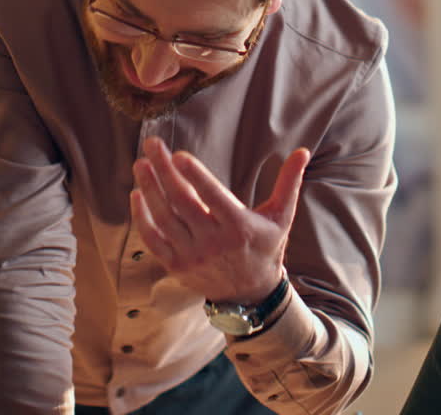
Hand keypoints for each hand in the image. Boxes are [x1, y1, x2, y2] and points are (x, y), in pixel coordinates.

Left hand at [130, 137, 307, 303]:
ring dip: (149, 189)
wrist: (250, 294)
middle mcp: (214, 243)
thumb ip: (288, 183)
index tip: (179, 155)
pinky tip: (137, 194)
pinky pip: (153, 240)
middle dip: (164, 172)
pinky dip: (142, 218)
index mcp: (240, 228)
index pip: (213, 197)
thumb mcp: (282, 217)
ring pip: (164, 219)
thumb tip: (303, 151)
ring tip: (141, 164)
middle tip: (152, 145)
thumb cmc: (266, 247)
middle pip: (182, 202)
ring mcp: (192, 256)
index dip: (196, 176)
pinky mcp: (176, 266)